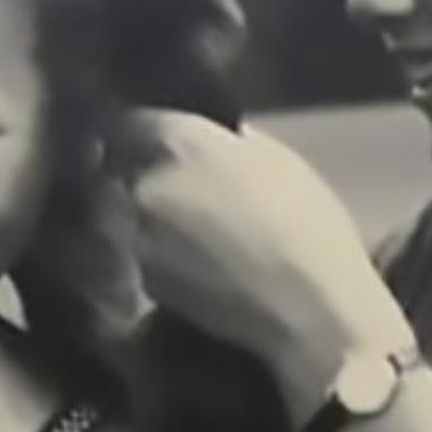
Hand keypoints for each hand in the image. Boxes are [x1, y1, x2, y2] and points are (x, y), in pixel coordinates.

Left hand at [116, 109, 415, 422]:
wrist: (308, 310)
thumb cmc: (308, 225)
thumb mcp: (283, 163)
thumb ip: (231, 141)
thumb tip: (214, 138)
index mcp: (180, 145)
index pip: (131, 121)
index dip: (147, 131)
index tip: (162, 138)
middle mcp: (144, 186)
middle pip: (124, 170)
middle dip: (146, 174)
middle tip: (186, 188)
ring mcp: (138, 239)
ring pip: (131, 215)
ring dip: (151, 217)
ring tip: (194, 231)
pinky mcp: (144, 283)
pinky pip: (144, 253)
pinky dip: (162, 254)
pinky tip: (199, 264)